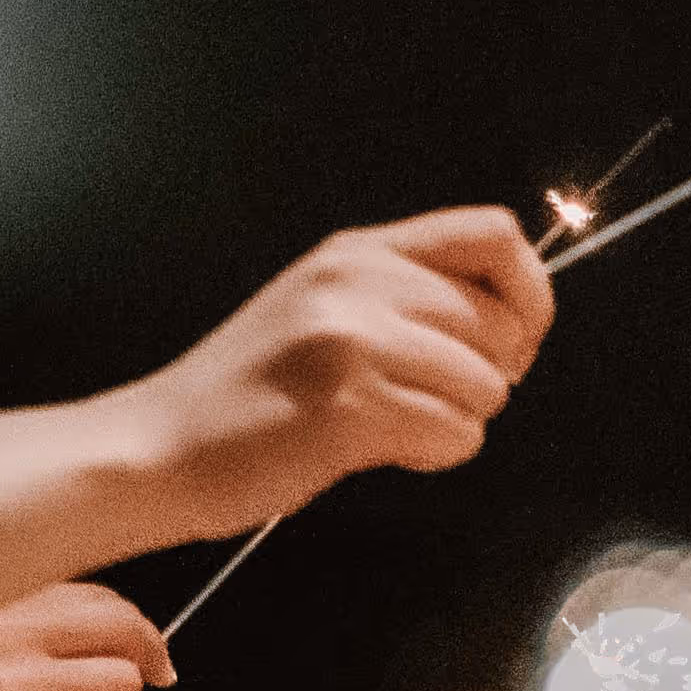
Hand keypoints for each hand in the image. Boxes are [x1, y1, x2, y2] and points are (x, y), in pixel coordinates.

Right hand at [122, 209, 556, 541]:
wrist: (160, 445)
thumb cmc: (252, 395)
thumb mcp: (325, 309)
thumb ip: (406, 298)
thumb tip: (514, 323)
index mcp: (357, 251)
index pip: (495, 235)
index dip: (530, 293)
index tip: (513, 343)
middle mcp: (357, 280)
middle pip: (502, 324)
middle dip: (489, 378)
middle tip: (427, 400)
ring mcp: (351, 340)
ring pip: (486, 386)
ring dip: (459, 422)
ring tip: (394, 427)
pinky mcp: (349, 407)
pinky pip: (455, 434)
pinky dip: (435, 455)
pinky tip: (380, 451)